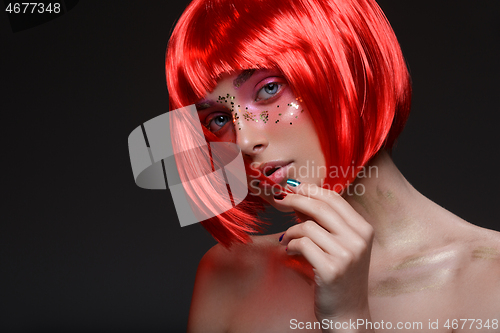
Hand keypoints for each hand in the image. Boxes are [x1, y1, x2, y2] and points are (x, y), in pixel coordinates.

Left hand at [277, 181, 373, 324]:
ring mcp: (346, 255)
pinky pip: (302, 245)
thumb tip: (300, 198)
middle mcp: (359, 240)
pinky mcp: (331, 270)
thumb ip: (326, 223)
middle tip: (280, 201)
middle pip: (320, 208)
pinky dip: (291, 245)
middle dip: (295, 200)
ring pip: (308, 227)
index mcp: (364, 230)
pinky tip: (290, 251)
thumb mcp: (341, 246)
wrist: (348, 313)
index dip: (311, 190)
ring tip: (287, 240)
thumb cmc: (341, 277)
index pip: (334, 199)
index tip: (293, 188)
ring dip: (291, 231)